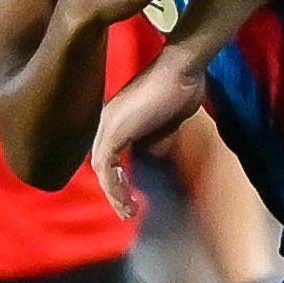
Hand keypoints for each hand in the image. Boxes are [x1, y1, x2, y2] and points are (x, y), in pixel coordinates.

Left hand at [92, 49, 208, 215]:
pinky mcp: (114, 130)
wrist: (182, 70)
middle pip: (101, 163)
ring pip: (101, 167)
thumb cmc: (181, 89)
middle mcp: (107, 120)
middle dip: (114, 190)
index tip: (129, 196)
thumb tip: (152, 153)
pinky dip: (115, 186)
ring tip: (128, 211)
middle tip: (128, 211)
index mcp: (117, 117)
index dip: (117, 178)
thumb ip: (155, 137)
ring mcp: (108, 123)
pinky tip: (127, 200)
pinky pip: (106, 166)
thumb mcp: (166, 122)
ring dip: (114, 193)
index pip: (108, 154)